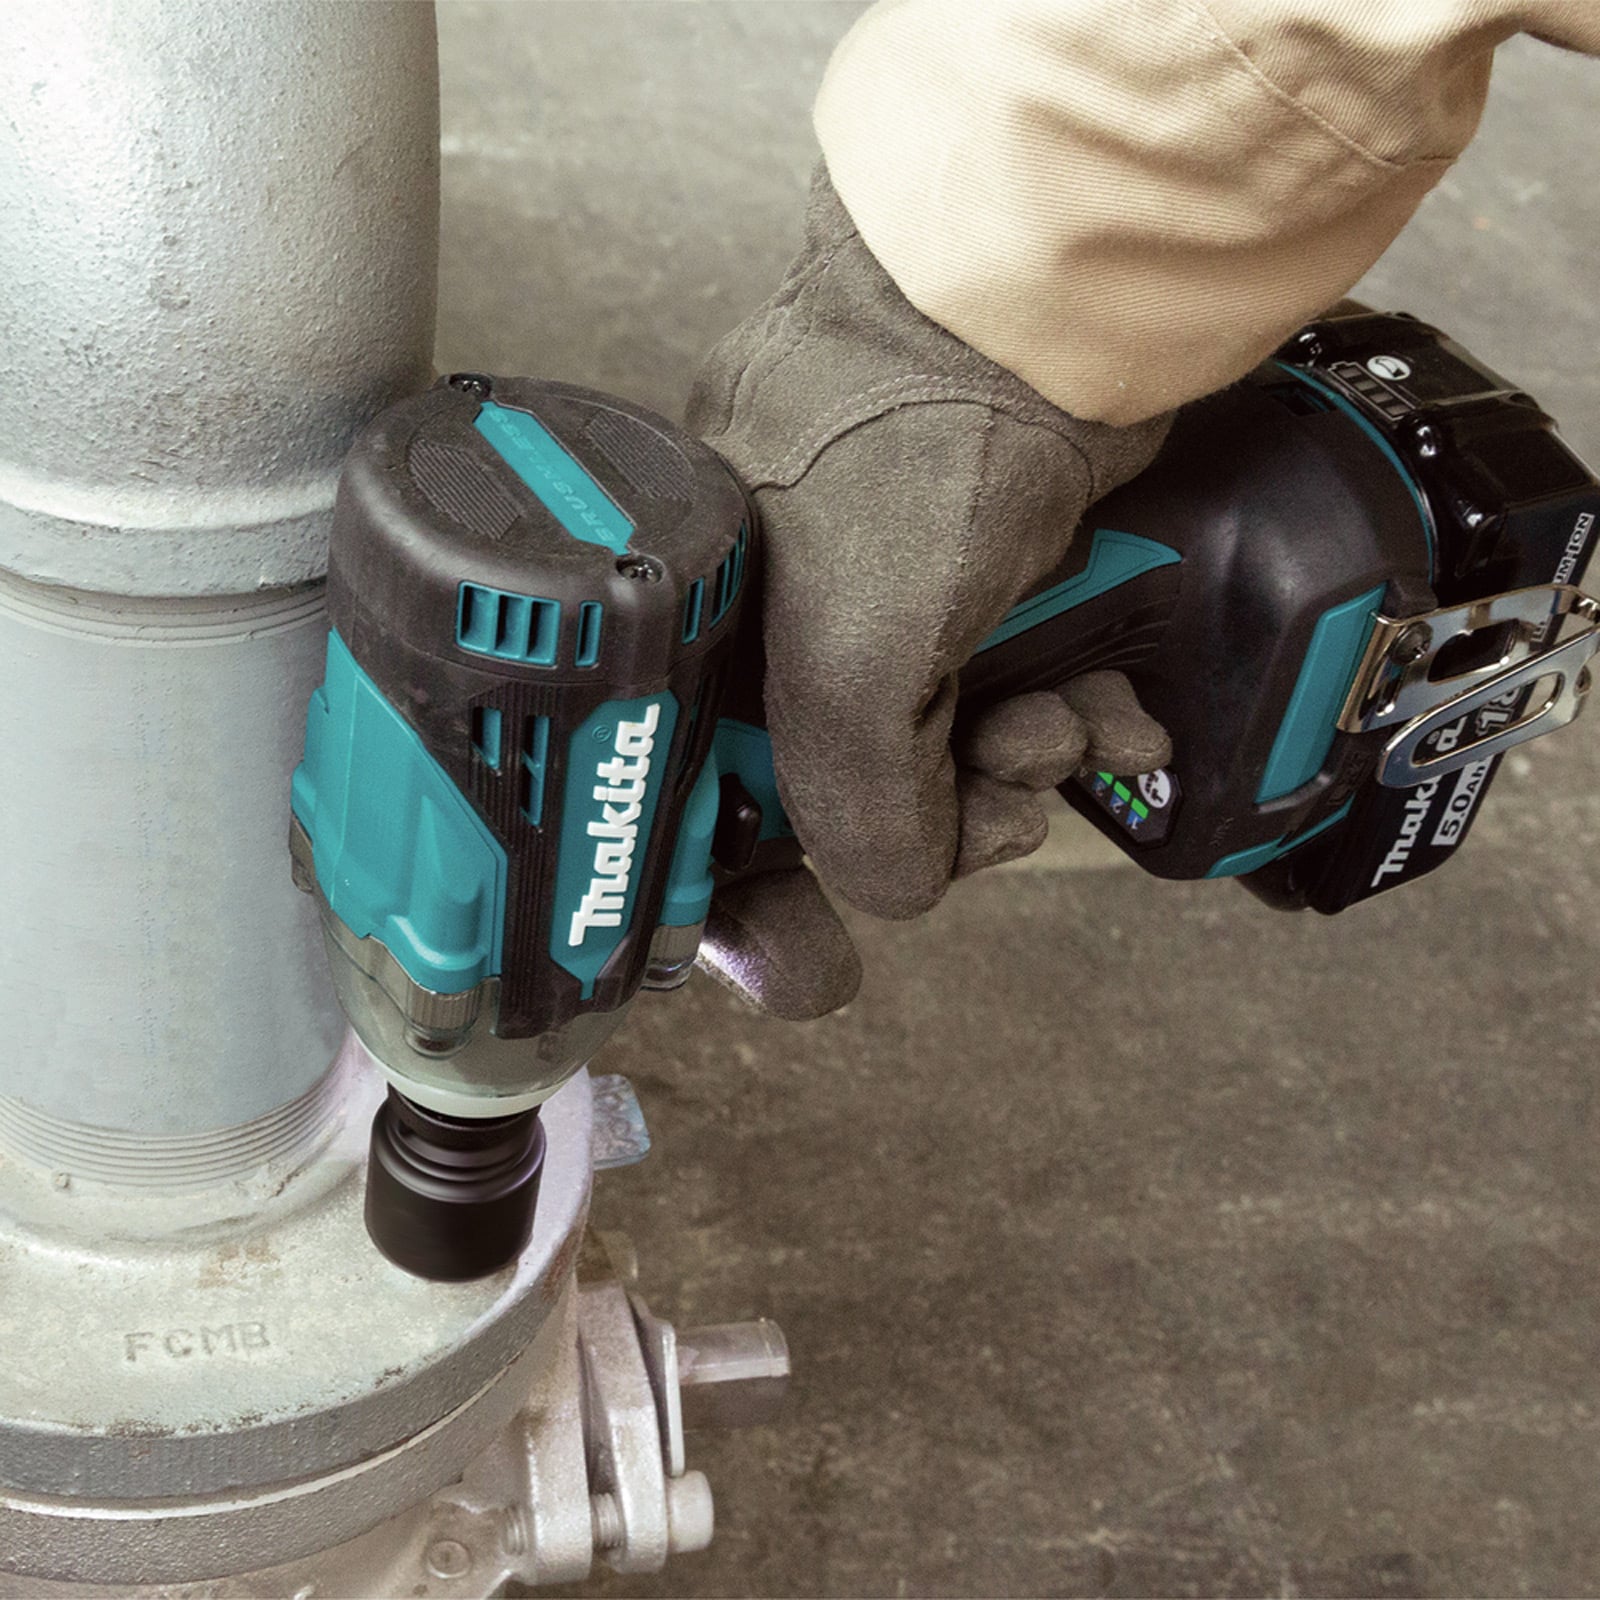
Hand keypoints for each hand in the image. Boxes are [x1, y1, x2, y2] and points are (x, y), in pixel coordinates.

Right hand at [686, 166, 1170, 1018]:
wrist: (1058, 309)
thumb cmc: (923, 432)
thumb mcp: (852, 646)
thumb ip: (851, 807)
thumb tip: (890, 891)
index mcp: (695, 630)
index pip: (692, 798)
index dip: (746, 890)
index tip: (797, 957)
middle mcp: (772, 621)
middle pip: (837, 792)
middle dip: (934, 822)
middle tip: (994, 808)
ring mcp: (879, 600)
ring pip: (938, 753)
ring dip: (1012, 773)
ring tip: (1061, 731)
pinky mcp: (976, 584)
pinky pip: (1008, 696)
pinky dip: (1065, 723)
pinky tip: (1111, 715)